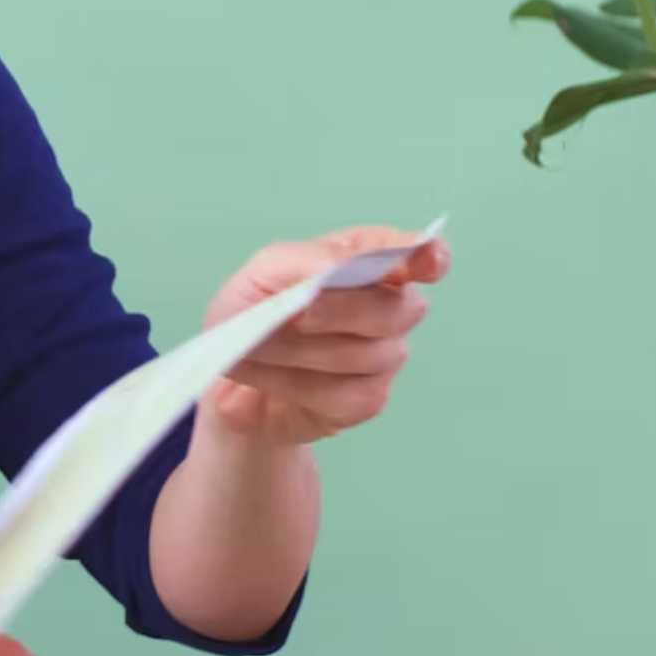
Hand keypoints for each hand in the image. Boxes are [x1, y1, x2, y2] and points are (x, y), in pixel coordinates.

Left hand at [199, 227, 450, 448]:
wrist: (229, 371)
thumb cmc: (254, 309)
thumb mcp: (264, 271)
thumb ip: (305, 260)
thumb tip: (335, 269)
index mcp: (368, 260)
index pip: (417, 255)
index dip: (427, 258)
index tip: (426, 261)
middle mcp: (389, 306)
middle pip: (396, 309)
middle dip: (343, 311)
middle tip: (298, 315)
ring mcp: (385, 355)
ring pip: (371, 355)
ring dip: (304, 350)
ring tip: (259, 347)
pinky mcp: (368, 399)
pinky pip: (349, 394)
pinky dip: (298, 383)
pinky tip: (269, 375)